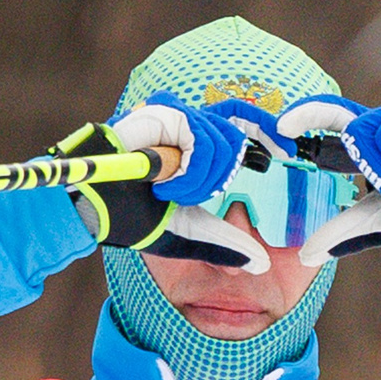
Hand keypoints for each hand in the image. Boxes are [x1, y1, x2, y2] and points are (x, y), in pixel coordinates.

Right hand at [51, 92, 266, 271]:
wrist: (90, 210)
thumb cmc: (129, 215)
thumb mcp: (188, 233)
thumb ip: (224, 243)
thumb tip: (262, 265)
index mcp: (192, 142)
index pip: (241, 120)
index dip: (268, 127)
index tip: (289, 148)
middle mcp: (185, 123)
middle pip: (236, 130)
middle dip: (228, 167)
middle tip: (199, 189)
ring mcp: (173, 115)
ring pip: (221, 142)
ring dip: (199, 181)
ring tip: (168, 192)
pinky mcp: (162, 115)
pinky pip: (200, 143)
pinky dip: (189, 174)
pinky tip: (164, 185)